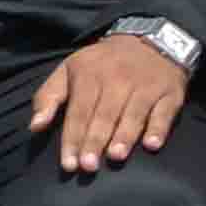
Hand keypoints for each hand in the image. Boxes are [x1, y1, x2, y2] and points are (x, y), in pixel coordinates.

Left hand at [33, 28, 192, 176]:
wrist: (151, 38)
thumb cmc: (103, 64)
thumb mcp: (70, 69)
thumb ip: (48, 97)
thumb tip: (35, 126)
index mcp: (90, 75)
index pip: (79, 112)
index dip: (73, 138)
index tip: (69, 164)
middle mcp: (119, 80)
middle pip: (105, 115)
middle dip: (95, 141)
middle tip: (88, 166)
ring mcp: (146, 86)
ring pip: (134, 113)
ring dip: (125, 135)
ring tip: (115, 156)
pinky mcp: (170, 92)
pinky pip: (165, 111)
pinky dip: (159, 127)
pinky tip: (152, 145)